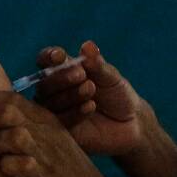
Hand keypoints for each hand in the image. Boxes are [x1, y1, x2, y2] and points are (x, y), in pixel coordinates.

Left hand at [0, 89, 111, 176]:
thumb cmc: (62, 172)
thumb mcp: (48, 141)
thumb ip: (23, 126)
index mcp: (44, 120)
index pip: (11, 98)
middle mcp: (44, 133)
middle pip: (7, 112)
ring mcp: (44, 155)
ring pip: (12, 135)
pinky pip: (19, 166)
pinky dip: (7, 166)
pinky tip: (6, 171)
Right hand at [33, 41, 144, 157]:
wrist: (131, 122)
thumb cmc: (117, 94)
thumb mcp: (110, 77)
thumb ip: (97, 64)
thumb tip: (87, 46)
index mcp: (62, 71)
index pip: (45, 61)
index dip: (48, 57)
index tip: (60, 56)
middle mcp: (54, 91)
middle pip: (44, 84)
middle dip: (61, 78)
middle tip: (82, 75)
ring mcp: (56, 112)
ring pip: (51, 103)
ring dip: (69, 95)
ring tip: (91, 89)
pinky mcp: (62, 131)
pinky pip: (60, 122)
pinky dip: (74, 112)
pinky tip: (90, 106)